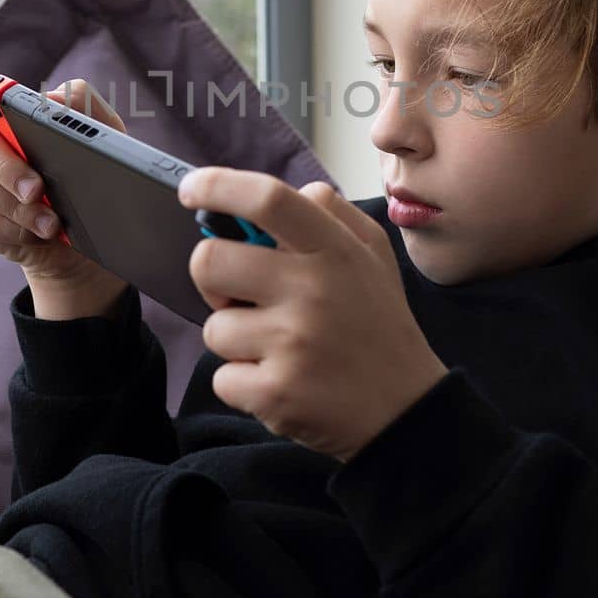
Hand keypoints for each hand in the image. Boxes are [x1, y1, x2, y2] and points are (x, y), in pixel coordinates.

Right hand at [0, 73, 127, 317]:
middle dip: (5, 164)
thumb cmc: (95, 176)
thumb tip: (54, 100)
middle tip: (37, 189)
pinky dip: (17, 232)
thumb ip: (85, 108)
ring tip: (52, 223)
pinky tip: (41, 236)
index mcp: (17, 118)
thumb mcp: (108, 140)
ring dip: (18, 206)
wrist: (95, 235)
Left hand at [177, 168, 448, 463]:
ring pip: (214, 328)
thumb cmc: (378, 326)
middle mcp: (312, 290)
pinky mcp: (275, 393)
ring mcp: (291, 344)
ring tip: (280, 349)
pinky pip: (222, 377)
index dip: (217, 185)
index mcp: (334, 250)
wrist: (406, 412)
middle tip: (239, 294)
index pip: (266, 198)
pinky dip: (243, 383)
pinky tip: (282, 382)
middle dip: (211, 279)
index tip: (191, 190)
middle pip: (209, 261)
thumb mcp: (373, 255)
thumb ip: (332, 214)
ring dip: (237, 340)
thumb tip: (289, 193)